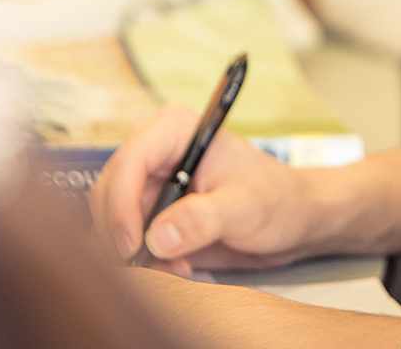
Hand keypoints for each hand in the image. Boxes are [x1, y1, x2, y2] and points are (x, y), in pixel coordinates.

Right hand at [90, 104, 323, 274]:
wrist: (291, 219)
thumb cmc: (277, 199)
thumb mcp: (247, 207)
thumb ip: (205, 219)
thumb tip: (159, 237)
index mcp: (175, 130)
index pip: (130, 160)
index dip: (121, 204)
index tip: (131, 246)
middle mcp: (155, 152)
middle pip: (109, 191)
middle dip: (121, 234)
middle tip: (149, 268)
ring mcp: (150, 183)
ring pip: (110, 219)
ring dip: (131, 253)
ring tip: (176, 270)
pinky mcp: (151, 212)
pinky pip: (125, 239)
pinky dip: (141, 262)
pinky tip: (177, 269)